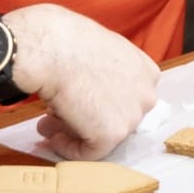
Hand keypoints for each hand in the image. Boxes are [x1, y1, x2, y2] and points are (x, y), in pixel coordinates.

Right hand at [6, 4, 159, 158]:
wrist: (51, 49)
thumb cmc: (66, 39)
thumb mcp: (100, 48)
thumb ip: (106, 71)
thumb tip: (90, 91)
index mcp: (146, 71)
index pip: (127, 97)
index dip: (100, 102)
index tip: (79, 100)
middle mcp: (146, 94)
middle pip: (115, 116)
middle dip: (87, 117)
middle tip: (57, 115)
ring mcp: (131, 116)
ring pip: (102, 134)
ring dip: (74, 132)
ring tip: (47, 124)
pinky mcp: (111, 134)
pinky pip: (89, 152)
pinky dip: (69, 149)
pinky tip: (52, 137)